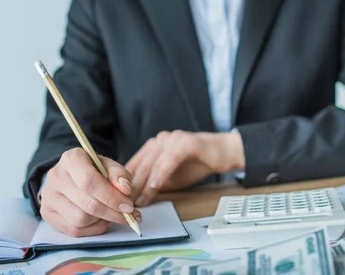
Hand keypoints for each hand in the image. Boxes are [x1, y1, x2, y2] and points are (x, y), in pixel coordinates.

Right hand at [40, 147, 141, 236]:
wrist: (71, 176)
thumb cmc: (94, 170)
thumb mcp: (109, 166)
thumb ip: (119, 175)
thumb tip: (125, 190)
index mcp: (72, 159)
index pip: (90, 182)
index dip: (111, 197)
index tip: (129, 206)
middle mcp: (56, 177)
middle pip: (87, 204)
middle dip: (112, 213)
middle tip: (129, 215)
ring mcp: (49, 196)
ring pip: (80, 220)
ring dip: (102, 221)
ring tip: (111, 214)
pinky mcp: (47, 213)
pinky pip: (73, 230)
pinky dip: (92, 229)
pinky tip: (100, 221)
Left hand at [126, 130, 244, 206]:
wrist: (224, 153)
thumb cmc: (198, 164)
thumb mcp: (171, 177)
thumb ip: (154, 184)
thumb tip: (136, 199)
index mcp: (153, 147)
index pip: (134, 165)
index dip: (125, 184)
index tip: (120, 201)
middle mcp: (159, 140)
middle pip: (140, 165)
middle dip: (132, 187)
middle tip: (126, 205)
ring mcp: (172, 139)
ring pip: (152, 163)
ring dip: (144, 184)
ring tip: (138, 200)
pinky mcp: (186, 142)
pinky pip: (169, 160)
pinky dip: (160, 175)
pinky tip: (155, 188)